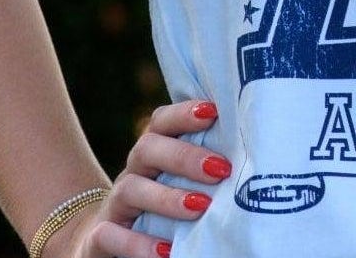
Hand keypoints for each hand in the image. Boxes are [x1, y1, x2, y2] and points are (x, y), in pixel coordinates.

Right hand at [44, 99, 231, 257]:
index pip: (161, 121)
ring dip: (167, 198)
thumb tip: (256, 159)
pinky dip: (138, 244)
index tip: (214, 111)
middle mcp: (131, 172)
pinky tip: (167, 252)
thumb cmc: (159, 206)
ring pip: (130, 189)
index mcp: (151, 152)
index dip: (184, 113)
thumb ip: (204, 168)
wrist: (104, 243)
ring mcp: (113, 204)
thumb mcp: (179, 183)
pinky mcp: (98, 237)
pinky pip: (110, 235)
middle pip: (148, 148)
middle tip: (220, 169)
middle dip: (184, 156)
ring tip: (200, 208)